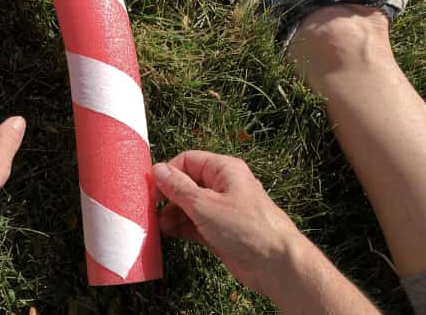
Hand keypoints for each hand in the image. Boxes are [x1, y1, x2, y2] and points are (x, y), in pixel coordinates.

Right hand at [153, 151, 302, 293]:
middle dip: (168, 195)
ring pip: (189, 205)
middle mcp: (223, 186)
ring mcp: (222, 210)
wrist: (276, 264)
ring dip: (172, 214)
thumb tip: (157, 170)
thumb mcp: (205, 204)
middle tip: (150, 209)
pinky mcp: (221, 231)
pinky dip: (181, 227)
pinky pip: (195, 223)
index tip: (152, 189)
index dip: (168, 172)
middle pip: (187, 183)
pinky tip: (168, 234)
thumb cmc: (245, 227)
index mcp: (224, 170)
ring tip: (158, 226)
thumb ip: (178, 188)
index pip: (188, 160)